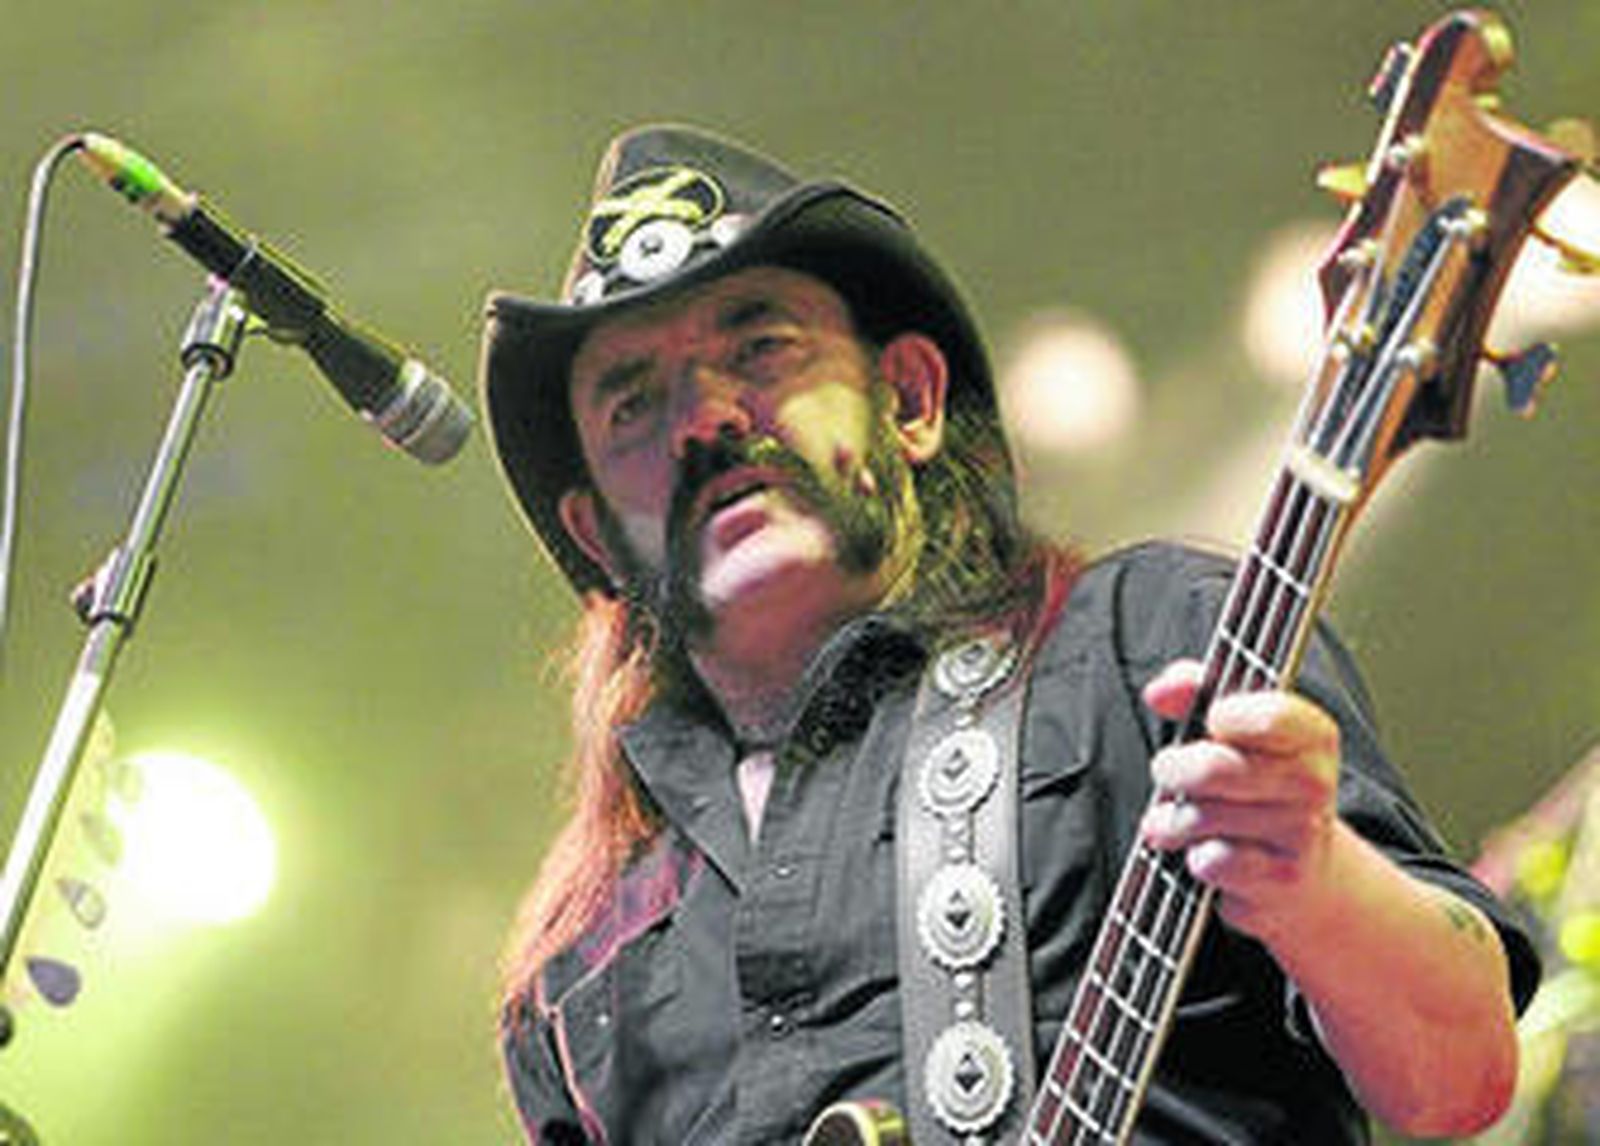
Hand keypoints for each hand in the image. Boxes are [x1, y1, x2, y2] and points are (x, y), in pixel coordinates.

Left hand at [1139, 659, 1341, 941]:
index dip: (1225, 716)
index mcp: (1312, 733)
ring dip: (1173, 820)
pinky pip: (1211, 862)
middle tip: (1167, 771)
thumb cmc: (1252, 782)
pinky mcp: (1282, 878)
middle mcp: (1315, 782)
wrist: (1299, 869)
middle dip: (1172, 770)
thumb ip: (1193, 690)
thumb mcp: (1230, 727)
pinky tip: (1206, 854)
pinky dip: (1195, 859)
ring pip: (1201, 817)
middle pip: (1214, 769)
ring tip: (1177, 819)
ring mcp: (1303, 833)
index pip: (1269, 718)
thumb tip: (1159, 692)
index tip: (1211, 720)